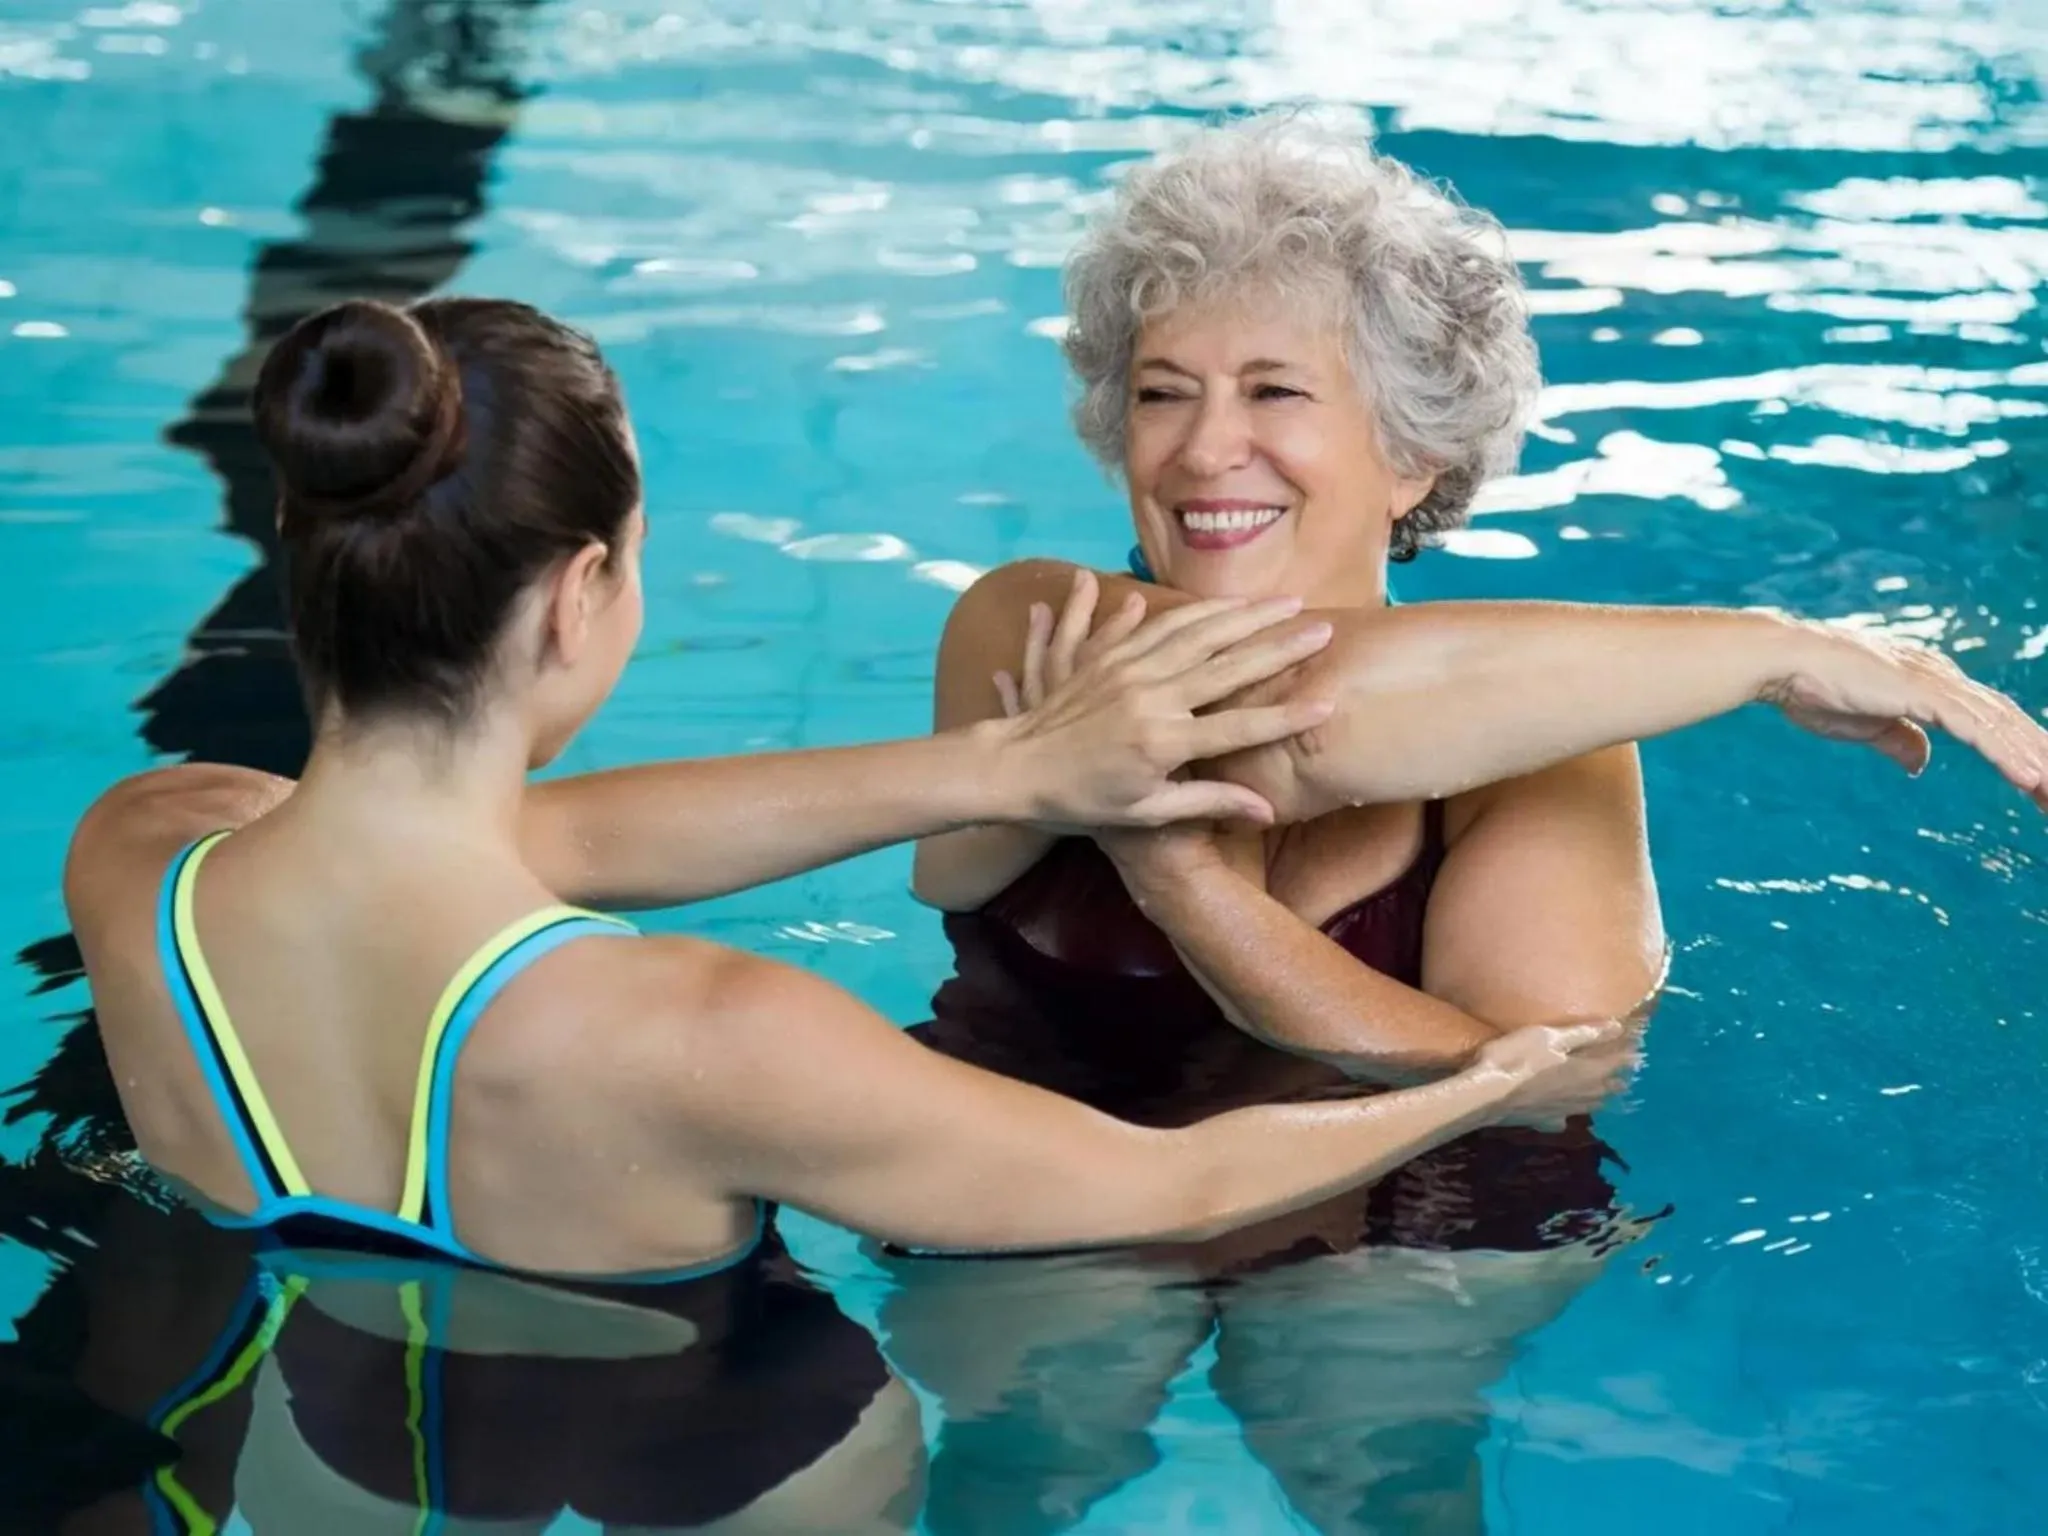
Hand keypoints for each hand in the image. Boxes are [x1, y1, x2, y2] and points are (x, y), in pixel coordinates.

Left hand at [990, 569, 1335, 830]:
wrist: (1011, 769)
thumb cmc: (1080, 802)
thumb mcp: (1145, 812)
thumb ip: (1207, 803)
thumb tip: (1267, 808)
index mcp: (1163, 743)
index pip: (1240, 726)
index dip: (1287, 714)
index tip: (1329, 700)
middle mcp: (1150, 698)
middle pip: (1228, 663)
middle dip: (1279, 643)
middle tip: (1321, 625)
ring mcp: (1127, 670)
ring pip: (1196, 632)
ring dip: (1243, 615)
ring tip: (1282, 602)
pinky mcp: (1107, 655)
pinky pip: (1153, 623)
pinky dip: (1189, 609)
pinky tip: (1218, 600)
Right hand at [1471, 1020, 1637, 1130]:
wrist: (1485, 1095)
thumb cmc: (1518, 1058)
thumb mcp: (1549, 1037)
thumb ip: (1583, 1033)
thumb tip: (1616, 1027)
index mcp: (1585, 1072)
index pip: (1614, 1062)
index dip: (1627, 1054)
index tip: (1639, 1048)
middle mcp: (1580, 1095)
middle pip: (1606, 1088)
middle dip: (1617, 1078)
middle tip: (1626, 1072)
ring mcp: (1562, 1111)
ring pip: (1589, 1106)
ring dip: (1599, 1097)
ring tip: (1606, 1093)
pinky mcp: (1542, 1121)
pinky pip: (1561, 1119)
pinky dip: (1566, 1116)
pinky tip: (1561, 1117)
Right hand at [1763, 618, 2047, 809]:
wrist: (1784, 662)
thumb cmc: (1813, 688)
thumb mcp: (1866, 724)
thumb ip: (1899, 739)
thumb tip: (1920, 761)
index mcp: (1931, 682)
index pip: (1988, 719)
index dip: (2016, 750)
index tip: (2037, 785)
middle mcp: (1944, 677)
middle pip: (2007, 721)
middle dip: (2038, 758)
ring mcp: (1937, 683)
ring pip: (2003, 726)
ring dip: (2035, 761)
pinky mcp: (1926, 692)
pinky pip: (1979, 729)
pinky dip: (2007, 754)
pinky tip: (2030, 778)